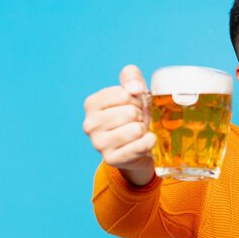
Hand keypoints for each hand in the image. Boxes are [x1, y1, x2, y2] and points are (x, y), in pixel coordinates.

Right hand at [83, 65, 155, 184]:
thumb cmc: (133, 118)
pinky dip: (149, 143)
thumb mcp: (133, 93)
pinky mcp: (111, 159)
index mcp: (92, 104)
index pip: (125, 94)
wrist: (136, 148)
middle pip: (130, 112)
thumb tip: (135, 88)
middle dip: (140, 116)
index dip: (136, 100)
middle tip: (136, 122)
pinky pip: (141, 146)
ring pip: (136, 130)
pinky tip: (143, 143)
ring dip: (143, 130)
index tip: (132, 107)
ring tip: (137, 134)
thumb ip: (131, 77)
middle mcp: (90, 124)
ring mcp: (98, 144)